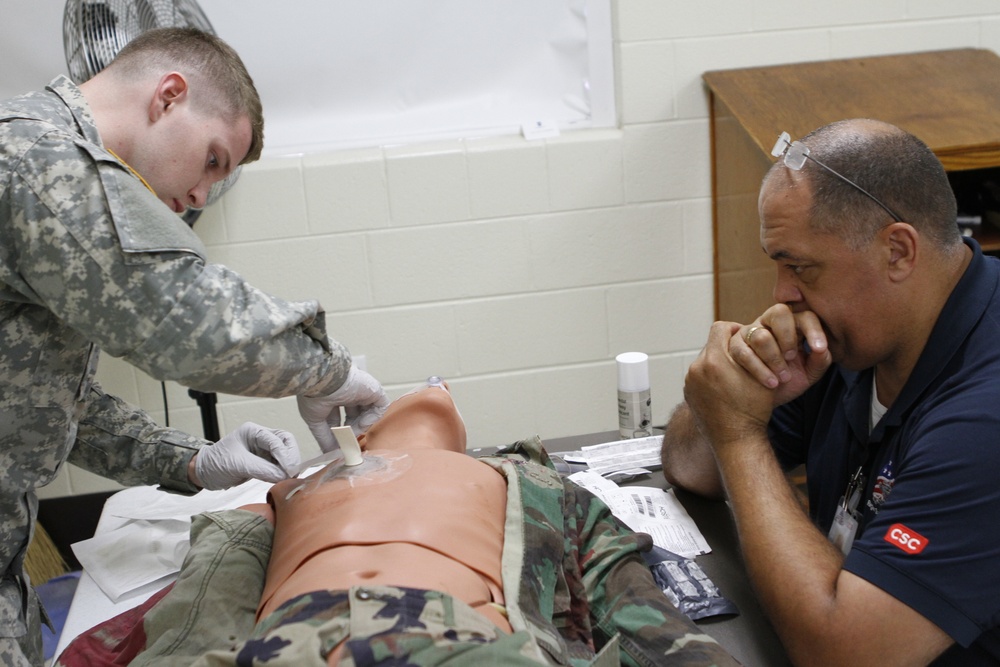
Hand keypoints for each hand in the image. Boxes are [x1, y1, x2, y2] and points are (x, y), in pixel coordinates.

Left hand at [192, 422, 300, 489]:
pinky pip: (278, 464)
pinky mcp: (263, 462)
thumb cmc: (216, 463)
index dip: (285, 455)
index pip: (276, 439)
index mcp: (253, 431)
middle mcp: (261, 438)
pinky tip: (284, 479)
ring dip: (289, 464)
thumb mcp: (238, 465)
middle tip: (293, 473)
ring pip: (284, 453)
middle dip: (291, 457)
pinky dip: (283, 471)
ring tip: (290, 477)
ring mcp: (263, 449)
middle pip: (285, 442)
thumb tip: (283, 476)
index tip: (288, 471)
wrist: (204, 473)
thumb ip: (262, 469)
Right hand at [297, 365, 389, 451]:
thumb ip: (324, 437)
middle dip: (353, 429)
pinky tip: (361, 424)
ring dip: (362, 425)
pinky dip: (373, 417)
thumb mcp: (315, 420)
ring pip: (369, 411)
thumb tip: (329, 452)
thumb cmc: (314, 395)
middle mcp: (349, 391)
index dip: (343, 430)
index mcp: (334, 395)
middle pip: (357, 414)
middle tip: (349, 440)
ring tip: (353, 433)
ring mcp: (362, 390)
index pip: (342, 416)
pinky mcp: (374, 389)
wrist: (322, 380)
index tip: (341, 443)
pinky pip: (381, 406)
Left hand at [685, 321, 774, 452]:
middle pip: (711, 345)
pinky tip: (725, 387)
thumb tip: (752, 332)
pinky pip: (699, 376)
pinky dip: (711, 377)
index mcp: (714, 360)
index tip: (743, 335)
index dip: (734, 328)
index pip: (720, 328)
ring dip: (718, 363)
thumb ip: (754, 350)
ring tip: (734, 374)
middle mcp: (697, 369)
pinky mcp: (688, 393)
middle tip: (742, 356)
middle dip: (726, 348)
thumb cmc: (754, 409)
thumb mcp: (762, 374)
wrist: (736, 440)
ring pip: (705, 361)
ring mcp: (690, 382)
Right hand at [732, 304, 831, 406]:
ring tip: (783, 377)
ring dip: (774, 359)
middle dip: (788, 337)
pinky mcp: (734, 346)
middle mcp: (770, 324)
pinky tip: (771, 383)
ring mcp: (750, 332)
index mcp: (792, 326)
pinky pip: (745, 353)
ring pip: (761, 336)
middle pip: (779, 312)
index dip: (813, 329)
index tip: (819, 348)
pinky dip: (760, 370)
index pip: (804, 315)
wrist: (763, 400)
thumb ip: (820, 361)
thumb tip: (821, 348)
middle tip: (791, 358)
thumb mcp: (809, 374)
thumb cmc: (787, 382)